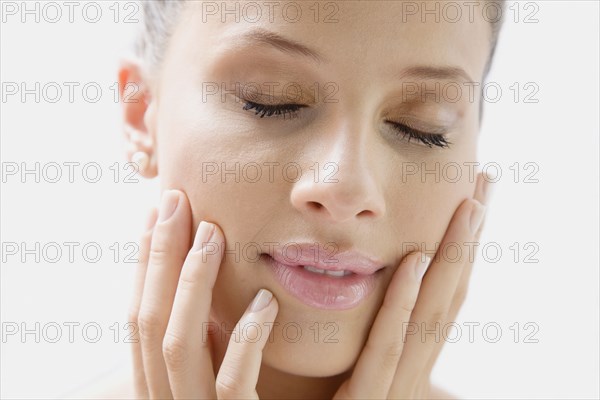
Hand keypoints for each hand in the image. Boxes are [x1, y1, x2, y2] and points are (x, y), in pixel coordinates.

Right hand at [128, 190, 278, 398]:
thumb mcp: (214, 379)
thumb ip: (208, 343)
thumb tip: (202, 282)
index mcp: (160, 387)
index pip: (141, 316)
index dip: (144, 262)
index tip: (155, 212)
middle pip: (149, 321)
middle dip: (158, 257)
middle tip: (174, 199)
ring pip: (179, 347)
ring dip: (193, 284)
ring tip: (213, 233)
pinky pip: (233, 386)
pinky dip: (244, 339)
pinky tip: (263, 301)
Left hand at [334, 171, 492, 398]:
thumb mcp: (339, 359)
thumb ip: (348, 321)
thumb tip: (347, 267)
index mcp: (404, 357)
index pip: (439, 295)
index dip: (458, 249)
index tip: (470, 199)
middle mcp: (408, 368)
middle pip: (447, 297)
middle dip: (468, 241)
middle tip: (485, 186)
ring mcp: (392, 387)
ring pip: (430, 316)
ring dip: (451, 258)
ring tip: (470, 207)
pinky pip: (385, 349)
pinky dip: (403, 305)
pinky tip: (412, 262)